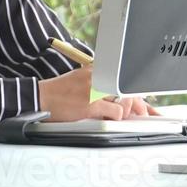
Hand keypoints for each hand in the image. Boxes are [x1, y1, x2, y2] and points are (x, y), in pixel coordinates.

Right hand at [37, 67, 159, 121]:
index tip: (146, 103)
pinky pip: (116, 112)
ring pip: (125, 101)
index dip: (139, 93)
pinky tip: (107, 118)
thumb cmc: (60, 93)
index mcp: (96, 67)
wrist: (40, 97)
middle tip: (142, 113)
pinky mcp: (91, 103)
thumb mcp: (82, 81)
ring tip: (117, 115)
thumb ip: (102, 86)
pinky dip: (115, 118)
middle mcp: (97, 75)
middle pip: (129, 88)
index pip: (125, 77)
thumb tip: (124, 100)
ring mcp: (95, 89)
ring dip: (125, 112)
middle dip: (139, 104)